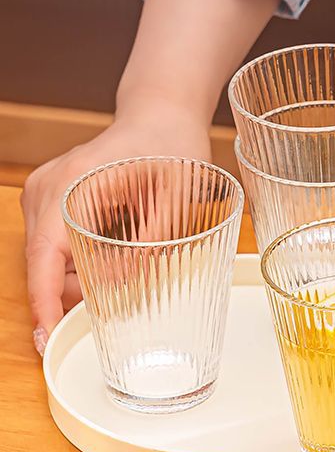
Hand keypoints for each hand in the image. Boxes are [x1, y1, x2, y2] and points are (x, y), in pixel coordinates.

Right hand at [21, 113, 210, 353]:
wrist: (163, 113)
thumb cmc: (172, 146)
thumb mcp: (175, 198)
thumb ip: (150, 244)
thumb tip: (120, 291)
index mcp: (72, 185)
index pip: (44, 257)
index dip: (45, 302)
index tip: (47, 338)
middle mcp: (48, 187)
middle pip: (46, 262)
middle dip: (73, 295)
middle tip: (115, 311)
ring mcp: (46, 190)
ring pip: (52, 255)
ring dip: (81, 276)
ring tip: (126, 274)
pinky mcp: (54, 195)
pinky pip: (59, 242)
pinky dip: (81, 259)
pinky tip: (115, 257)